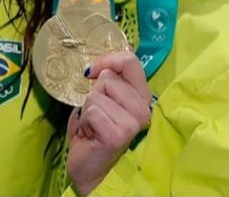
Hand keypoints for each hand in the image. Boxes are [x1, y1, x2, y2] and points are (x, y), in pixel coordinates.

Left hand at [66, 51, 152, 195]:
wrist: (90, 168)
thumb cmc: (95, 132)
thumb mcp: (102, 100)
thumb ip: (107, 82)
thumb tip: (98, 67)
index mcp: (142, 97)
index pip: (131, 62)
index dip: (108, 60)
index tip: (93, 72)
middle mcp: (144, 109)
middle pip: (108, 79)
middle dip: (94, 95)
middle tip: (97, 115)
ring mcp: (133, 123)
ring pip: (96, 96)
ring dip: (88, 110)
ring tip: (94, 126)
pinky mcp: (118, 134)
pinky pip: (91, 112)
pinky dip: (84, 122)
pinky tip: (91, 135)